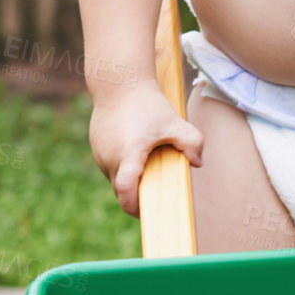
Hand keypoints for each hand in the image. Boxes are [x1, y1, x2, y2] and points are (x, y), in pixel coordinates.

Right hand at [89, 82, 203, 217]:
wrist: (119, 83)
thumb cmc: (147, 103)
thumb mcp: (174, 122)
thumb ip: (192, 142)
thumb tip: (198, 163)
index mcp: (128, 155)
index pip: (125, 191)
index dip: (135, 207)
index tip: (147, 212)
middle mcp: (109, 158)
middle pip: (121, 190)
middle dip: (137, 196)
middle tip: (158, 193)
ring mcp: (100, 154)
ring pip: (115, 179)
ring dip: (130, 181)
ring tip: (149, 169)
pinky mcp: (96, 148)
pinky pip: (110, 167)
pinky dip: (123, 168)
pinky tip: (137, 155)